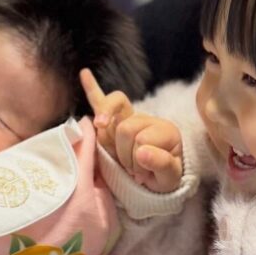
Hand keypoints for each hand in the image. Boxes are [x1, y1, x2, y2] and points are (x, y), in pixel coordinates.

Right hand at [80, 69, 183, 192]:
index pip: (141, 138)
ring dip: (110, 145)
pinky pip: (99, 100)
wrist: (157, 180)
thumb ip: (162, 164)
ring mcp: (128, 117)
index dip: (138, 159)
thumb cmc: (163, 179)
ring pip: (106, 125)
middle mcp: (146, 119)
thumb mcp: (171, 178)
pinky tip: (84, 73)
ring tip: (121, 159)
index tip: (144, 175)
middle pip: (123, 128)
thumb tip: (141, 151)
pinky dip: (91, 88)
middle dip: (124, 154)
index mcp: (164, 129)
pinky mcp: (113, 120)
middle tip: (132, 170)